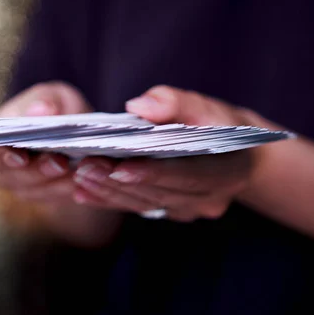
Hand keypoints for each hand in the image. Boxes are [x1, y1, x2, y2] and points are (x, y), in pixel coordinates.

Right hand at [0, 82, 91, 202]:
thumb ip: (46, 101)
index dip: (2, 155)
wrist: (74, 133)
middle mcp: (2, 166)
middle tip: (60, 163)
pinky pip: (52, 199)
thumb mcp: (54, 96)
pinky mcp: (42, 197)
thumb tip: (42, 110)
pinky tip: (82, 184)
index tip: (21, 158)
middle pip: (12, 176)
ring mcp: (21, 185)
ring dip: (55, 184)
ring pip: (33, 191)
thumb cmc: (57, 108)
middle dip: (37, 171)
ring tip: (76, 173)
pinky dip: (67, 192)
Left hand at [72, 85, 256, 221]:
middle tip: (86, 166)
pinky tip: (82, 192)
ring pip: (145, 204)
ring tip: (80, 175)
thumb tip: (138, 107)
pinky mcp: (170, 212)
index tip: (120, 167)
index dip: (154, 172)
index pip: (188, 174)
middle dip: (120, 181)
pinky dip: (109, 200)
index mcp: (227, 171)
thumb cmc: (216, 122)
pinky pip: (137, 208)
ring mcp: (189, 210)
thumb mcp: (204, 105)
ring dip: (110, 192)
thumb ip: (174, 102)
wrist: (232, 151)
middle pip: (160, 193)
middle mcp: (209, 198)